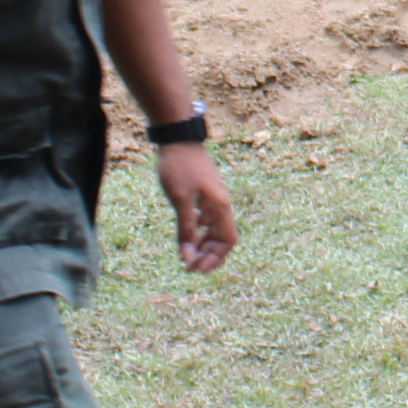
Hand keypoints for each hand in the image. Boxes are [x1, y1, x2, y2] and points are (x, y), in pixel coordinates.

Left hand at [156, 145, 238, 272]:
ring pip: (214, 228)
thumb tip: (187, 255)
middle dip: (208, 255)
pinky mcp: (205, 193)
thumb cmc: (180, 167)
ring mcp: (214, 198)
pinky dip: (199, 230)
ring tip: (187, 255)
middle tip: (189, 267)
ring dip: (203, 244)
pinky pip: (207, 218)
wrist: (179, 139)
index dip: (216, 257)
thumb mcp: (181, 200)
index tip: (199, 269)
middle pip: (222, 237)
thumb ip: (186, 228)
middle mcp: (221, 204)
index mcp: (219, 206)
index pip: (228, 240)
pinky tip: (188, 233)